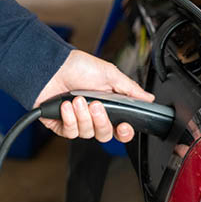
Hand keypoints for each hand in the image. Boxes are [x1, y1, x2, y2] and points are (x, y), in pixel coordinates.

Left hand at [33, 50, 154, 142]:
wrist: (51, 66)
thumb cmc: (78, 67)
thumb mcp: (109, 74)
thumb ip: (130, 90)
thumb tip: (149, 98)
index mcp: (108, 106)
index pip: (120, 129)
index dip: (124, 133)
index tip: (123, 126)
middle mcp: (93, 116)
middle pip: (105, 135)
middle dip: (101, 120)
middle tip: (96, 104)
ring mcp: (77, 121)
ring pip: (87, 134)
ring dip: (83, 116)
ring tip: (77, 99)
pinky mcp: (61, 125)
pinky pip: (70, 132)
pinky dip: (69, 119)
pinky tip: (66, 106)